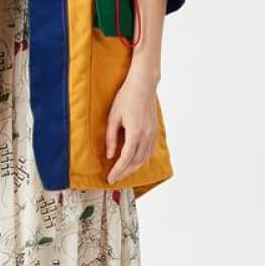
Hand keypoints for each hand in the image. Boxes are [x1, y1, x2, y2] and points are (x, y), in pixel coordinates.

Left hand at [104, 64, 158, 184]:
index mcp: (135, 133)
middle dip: (124, 173)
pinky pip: (149, 152)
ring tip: (122, 173)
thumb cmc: (126, 98)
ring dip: (133, 168)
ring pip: (143, 159)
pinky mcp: (154, 132)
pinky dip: (140, 160)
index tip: (110, 178)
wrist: (143, 86)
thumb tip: (109, 155)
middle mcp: (146, 136)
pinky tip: (133, 162)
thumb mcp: (113, 117)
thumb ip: (110, 138)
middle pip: (135, 162)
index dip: (117, 171)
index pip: (126, 159)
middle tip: (114, 179)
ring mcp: (152, 135)